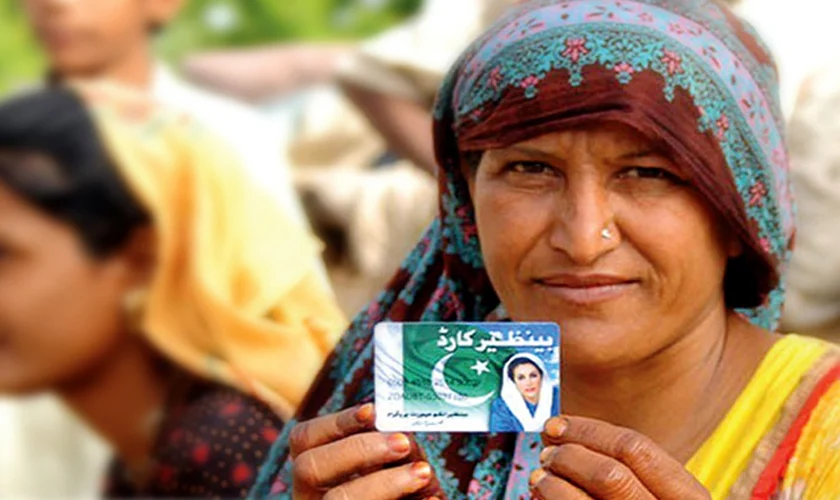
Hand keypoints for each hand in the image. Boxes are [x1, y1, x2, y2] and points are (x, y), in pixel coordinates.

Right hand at [290, 404, 441, 499]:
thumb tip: (402, 429)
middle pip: (309, 468)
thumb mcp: (391, 470)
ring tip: (423, 472)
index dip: (335, 421)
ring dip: (384, 482)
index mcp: (314, 477)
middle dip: (358, 449)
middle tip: (403, 443)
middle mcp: (311, 499)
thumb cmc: (402, 493)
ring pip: (337, 498)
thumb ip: (388, 451)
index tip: (373, 411)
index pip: (303, 440)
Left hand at [530, 416, 710, 498]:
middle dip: (569, 455)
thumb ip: (630, 472)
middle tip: (548, 452)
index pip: (635, 448)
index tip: (558, 425)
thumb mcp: (657, 496)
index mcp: (688, 498)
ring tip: (540, 476)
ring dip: (552, 482)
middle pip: (609, 473)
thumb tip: (566, 438)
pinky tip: (541, 497)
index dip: (589, 430)